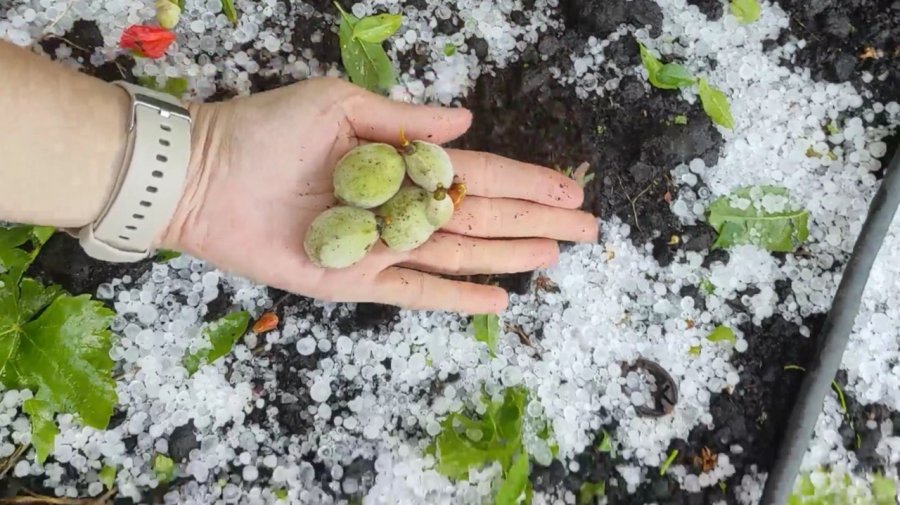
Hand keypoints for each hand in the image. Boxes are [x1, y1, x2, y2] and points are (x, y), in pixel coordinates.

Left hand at [161, 78, 597, 313]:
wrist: (204, 173)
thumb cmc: (267, 128)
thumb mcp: (340, 105)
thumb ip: (404, 120)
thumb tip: (467, 123)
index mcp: (400, 162)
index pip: (478, 174)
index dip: (526, 181)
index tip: (571, 188)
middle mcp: (399, 208)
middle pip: (482, 218)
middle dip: (535, 221)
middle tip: (589, 228)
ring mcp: (381, 248)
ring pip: (460, 254)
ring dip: (510, 255)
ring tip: (556, 256)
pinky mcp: (355, 280)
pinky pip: (415, 292)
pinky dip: (456, 298)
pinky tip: (497, 300)